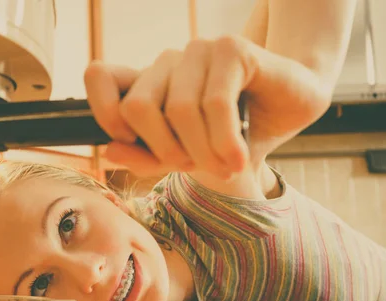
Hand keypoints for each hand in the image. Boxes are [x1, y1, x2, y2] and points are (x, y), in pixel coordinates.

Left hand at [84, 35, 331, 177]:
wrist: (286, 112)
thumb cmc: (229, 136)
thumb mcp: (182, 156)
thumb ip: (145, 157)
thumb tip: (110, 152)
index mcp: (147, 82)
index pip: (99, 76)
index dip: (104, 111)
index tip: (128, 141)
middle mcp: (166, 61)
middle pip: (136, 107)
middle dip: (165, 151)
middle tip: (194, 167)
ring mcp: (197, 51)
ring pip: (178, 110)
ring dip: (202, 153)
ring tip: (224, 166)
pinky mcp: (231, 48)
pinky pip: (214, 104)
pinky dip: (224, 142)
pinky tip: (238, 158)